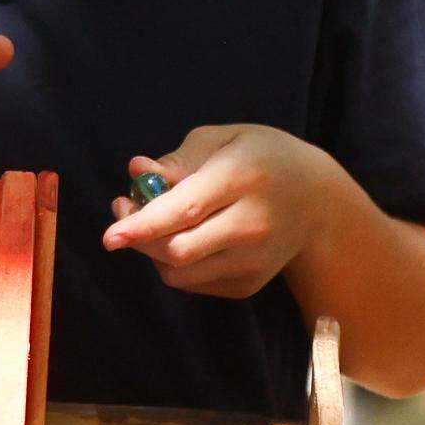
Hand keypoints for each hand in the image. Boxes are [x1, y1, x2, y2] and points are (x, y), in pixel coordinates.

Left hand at [99, 126, 345, 298]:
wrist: (315, 201)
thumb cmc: (260, 158)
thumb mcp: (223, 139)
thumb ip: (178, 158)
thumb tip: (137, 171)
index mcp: (243, 178)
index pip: (186, 210)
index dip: (142, 224)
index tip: (109, 235)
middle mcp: (253, 225)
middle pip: (178, 249)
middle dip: (139, 237)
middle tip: (124, 210)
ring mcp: (253, 261)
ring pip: (180, 273)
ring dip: (153, 251)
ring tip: (158, 222)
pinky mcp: (249, 284)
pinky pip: (192, 282)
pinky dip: (175, 263)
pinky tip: (187, 236)